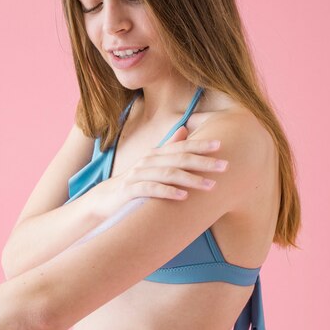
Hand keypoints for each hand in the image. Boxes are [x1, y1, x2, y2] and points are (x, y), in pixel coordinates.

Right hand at [89, 126, 228, 219]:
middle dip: (203, 162)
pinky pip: (151, 190)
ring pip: (168, 174)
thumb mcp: (152, 164)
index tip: (221, 145)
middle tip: (224, 166)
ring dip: (191, 179)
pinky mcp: (130, 191)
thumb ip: (168, 147)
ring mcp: (138, 175)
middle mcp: (148, 161)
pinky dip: (168, 192)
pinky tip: (183, 196)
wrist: (105, 199)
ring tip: (210, 186)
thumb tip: (185, 129)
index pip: (181, 147)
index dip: (200, 145)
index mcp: (156, 154)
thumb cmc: (134, 182)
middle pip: (178, 159)